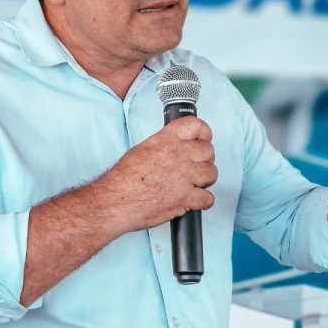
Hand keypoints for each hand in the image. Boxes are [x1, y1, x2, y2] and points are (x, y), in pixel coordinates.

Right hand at [102, 117, 216, 234]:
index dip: (203, 132)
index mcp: (166, 140)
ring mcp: (184, 177)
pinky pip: (208, 198)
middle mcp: (178, 155)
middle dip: (204, 160)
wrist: (116, 201)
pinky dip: (203, 201)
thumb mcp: (142, 150)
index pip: (195, 126)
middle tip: (196, 167)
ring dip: (205, 180)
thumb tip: (174, 148)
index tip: (204, 138)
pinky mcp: (186, 198)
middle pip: (208, 151)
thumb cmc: (123, 180)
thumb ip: (162, 146)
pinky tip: (194, 200)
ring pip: (212, 173)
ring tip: (195, 184)